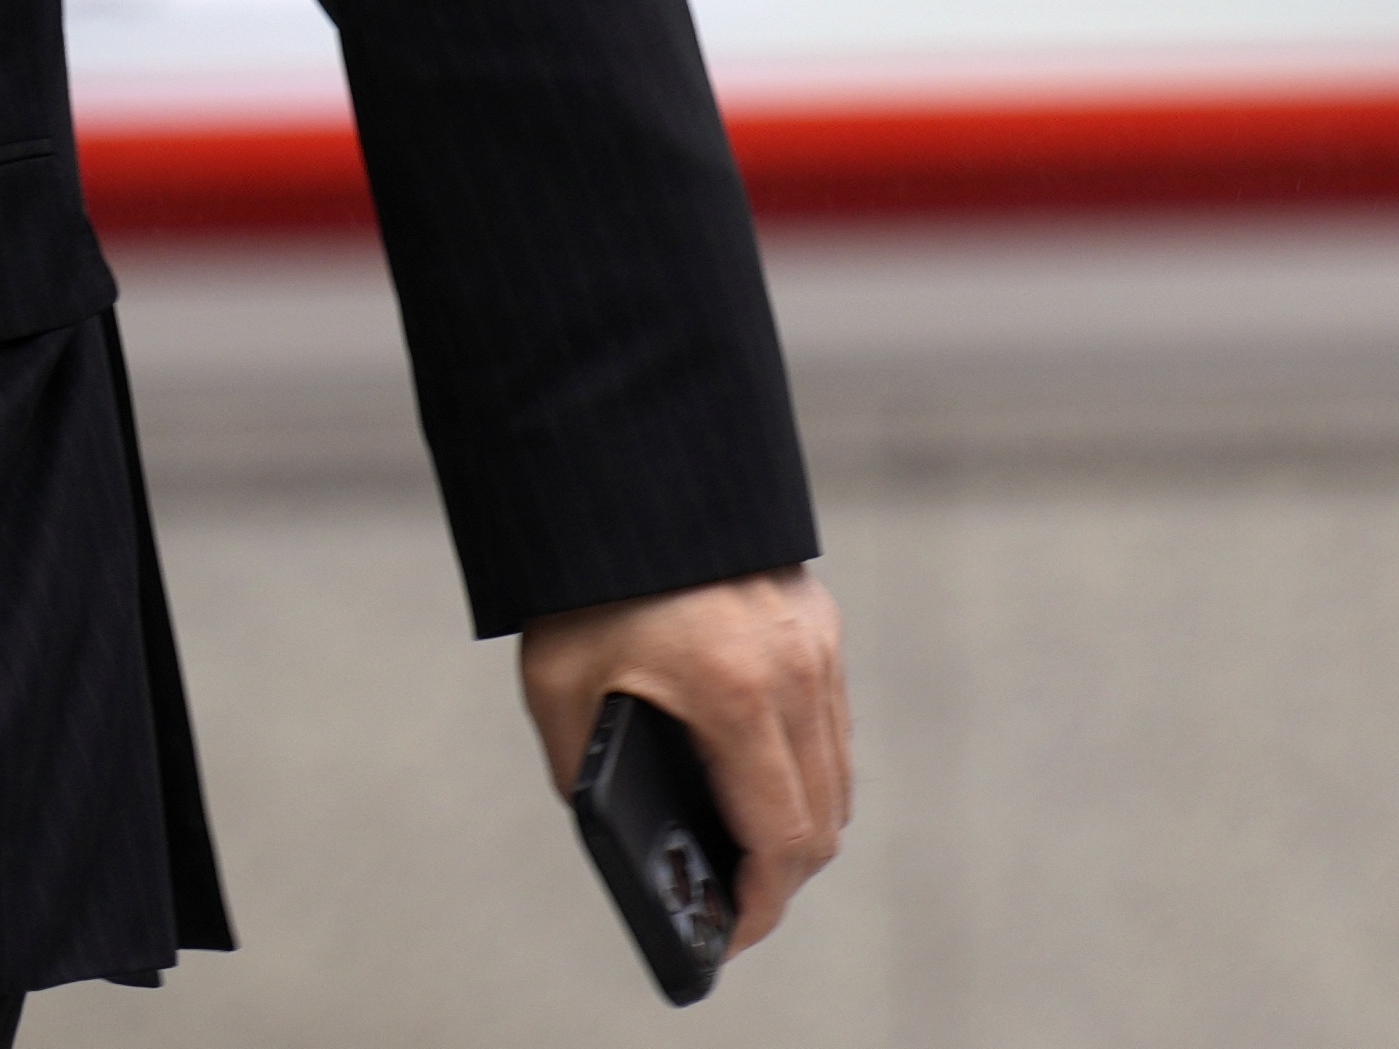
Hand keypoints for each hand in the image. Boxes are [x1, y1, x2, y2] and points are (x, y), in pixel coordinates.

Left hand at [518, 566, 849, 959]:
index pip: (781, 835)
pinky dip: (804, 767)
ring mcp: (816, 641)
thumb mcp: (561, 691)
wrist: (624, 465)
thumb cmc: (584, 581)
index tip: (732, 934)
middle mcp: (796, 669)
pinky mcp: (817, 619)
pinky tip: (755, 776)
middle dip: (782, 877)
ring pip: (837, 771)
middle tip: (732, 904)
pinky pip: (830, 721)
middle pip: (823, 817)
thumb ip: (590, 777)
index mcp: (736, 693)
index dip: (761, 904)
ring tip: (743, 850)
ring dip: (800, 822)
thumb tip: (626, 842)